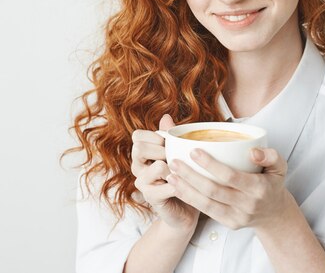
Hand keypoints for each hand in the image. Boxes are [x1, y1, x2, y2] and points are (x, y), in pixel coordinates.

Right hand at [131, 115, 199, 229]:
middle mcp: (138, 167)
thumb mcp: (178, 153)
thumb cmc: (183, 176)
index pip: (137, 136)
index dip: (154, 136)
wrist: (186, 207)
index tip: (169, 142)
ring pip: (156, 166)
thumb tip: (166, 116)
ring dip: (173, 168)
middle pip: (139, 148)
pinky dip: (180, 184)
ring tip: (181, 173)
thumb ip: (171, 136)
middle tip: (175, 157)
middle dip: (161, 149)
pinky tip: (185, 185)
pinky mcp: (152, 198)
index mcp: (142, 154)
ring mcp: (143, 183)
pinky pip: (167, 185)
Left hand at [166, 147, 289, 229]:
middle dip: (191, 176)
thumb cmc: (272, 183)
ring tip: (171, 174)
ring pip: (206, 204)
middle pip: (213, 190)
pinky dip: (190, 199)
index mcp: (258, 188)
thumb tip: (252, 152)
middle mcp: (247, 205)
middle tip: (174, 162)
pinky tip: (178, 187)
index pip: (230, 176)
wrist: (274, 213)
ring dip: (185, 189)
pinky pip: (206, 211)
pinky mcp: (229, 224)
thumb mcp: (279, 166)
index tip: (193, 151)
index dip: (210, 164)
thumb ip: (270, 155)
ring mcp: (237, 217)